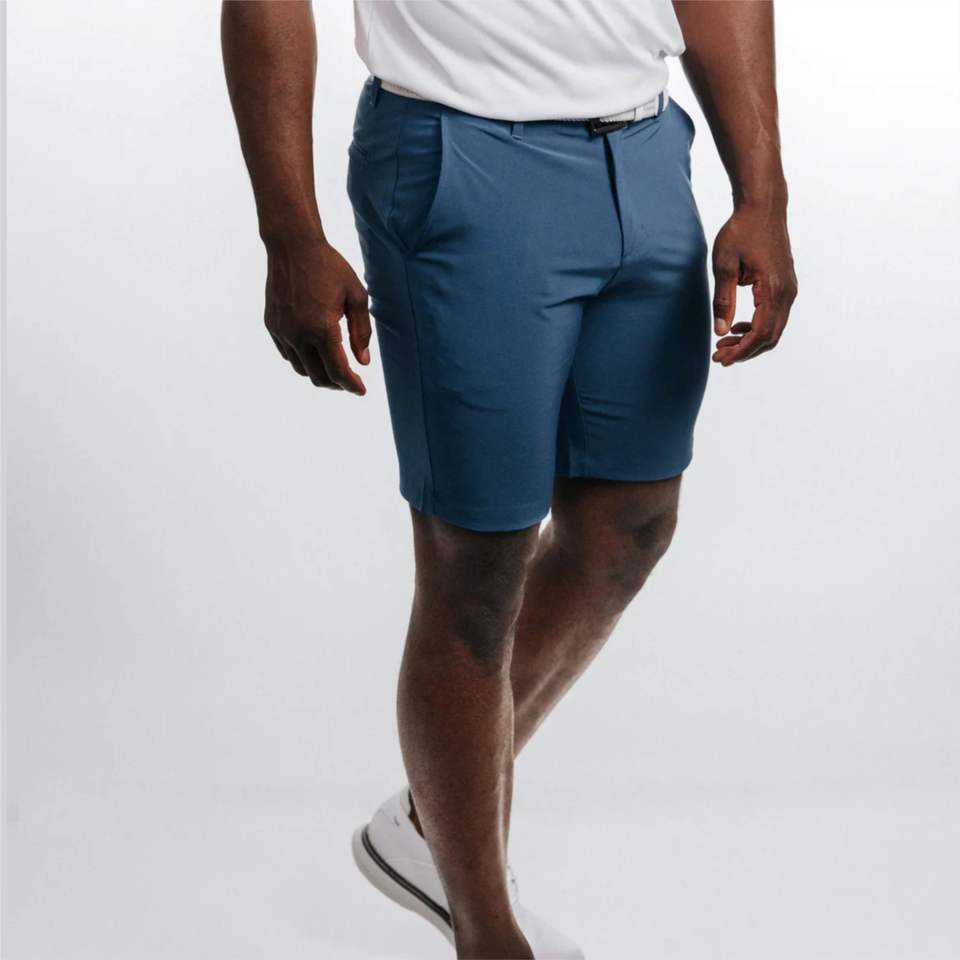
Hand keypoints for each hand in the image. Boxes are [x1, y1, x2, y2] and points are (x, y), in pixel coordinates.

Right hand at [263, 238, 370, 393]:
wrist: (292, 246)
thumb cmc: (329, 267)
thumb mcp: (356, 296)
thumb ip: (361, 331)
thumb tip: (362, 361)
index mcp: (323, 328)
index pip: (338, 371)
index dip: (351, 386)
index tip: (361, 390)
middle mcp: (299, 334)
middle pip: (319, 376)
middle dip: (337, 384)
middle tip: (350, 381)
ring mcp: (282, 331)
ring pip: (301, 369)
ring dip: (319, 374)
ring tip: (333, 368)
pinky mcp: (272, 325)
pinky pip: (287, 355)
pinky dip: (303, 361)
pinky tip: (314, 353)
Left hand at [711, 204, 797, 365]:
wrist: (763, 208)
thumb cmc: (741, 232)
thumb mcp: (724, 265)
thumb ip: (723, 301)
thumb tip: (721, 332)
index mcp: (773, 289)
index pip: (760, 334)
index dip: (740, 351)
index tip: (720, 359)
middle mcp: (787, 292)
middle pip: (770, 337)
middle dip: (745, 352)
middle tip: (719, 357)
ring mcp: (789, 289)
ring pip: (774, 329)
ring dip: (751, 341)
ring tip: (724, 344)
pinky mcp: (786, 286)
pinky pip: (775, 317)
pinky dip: (758, 328)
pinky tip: (738, 328)